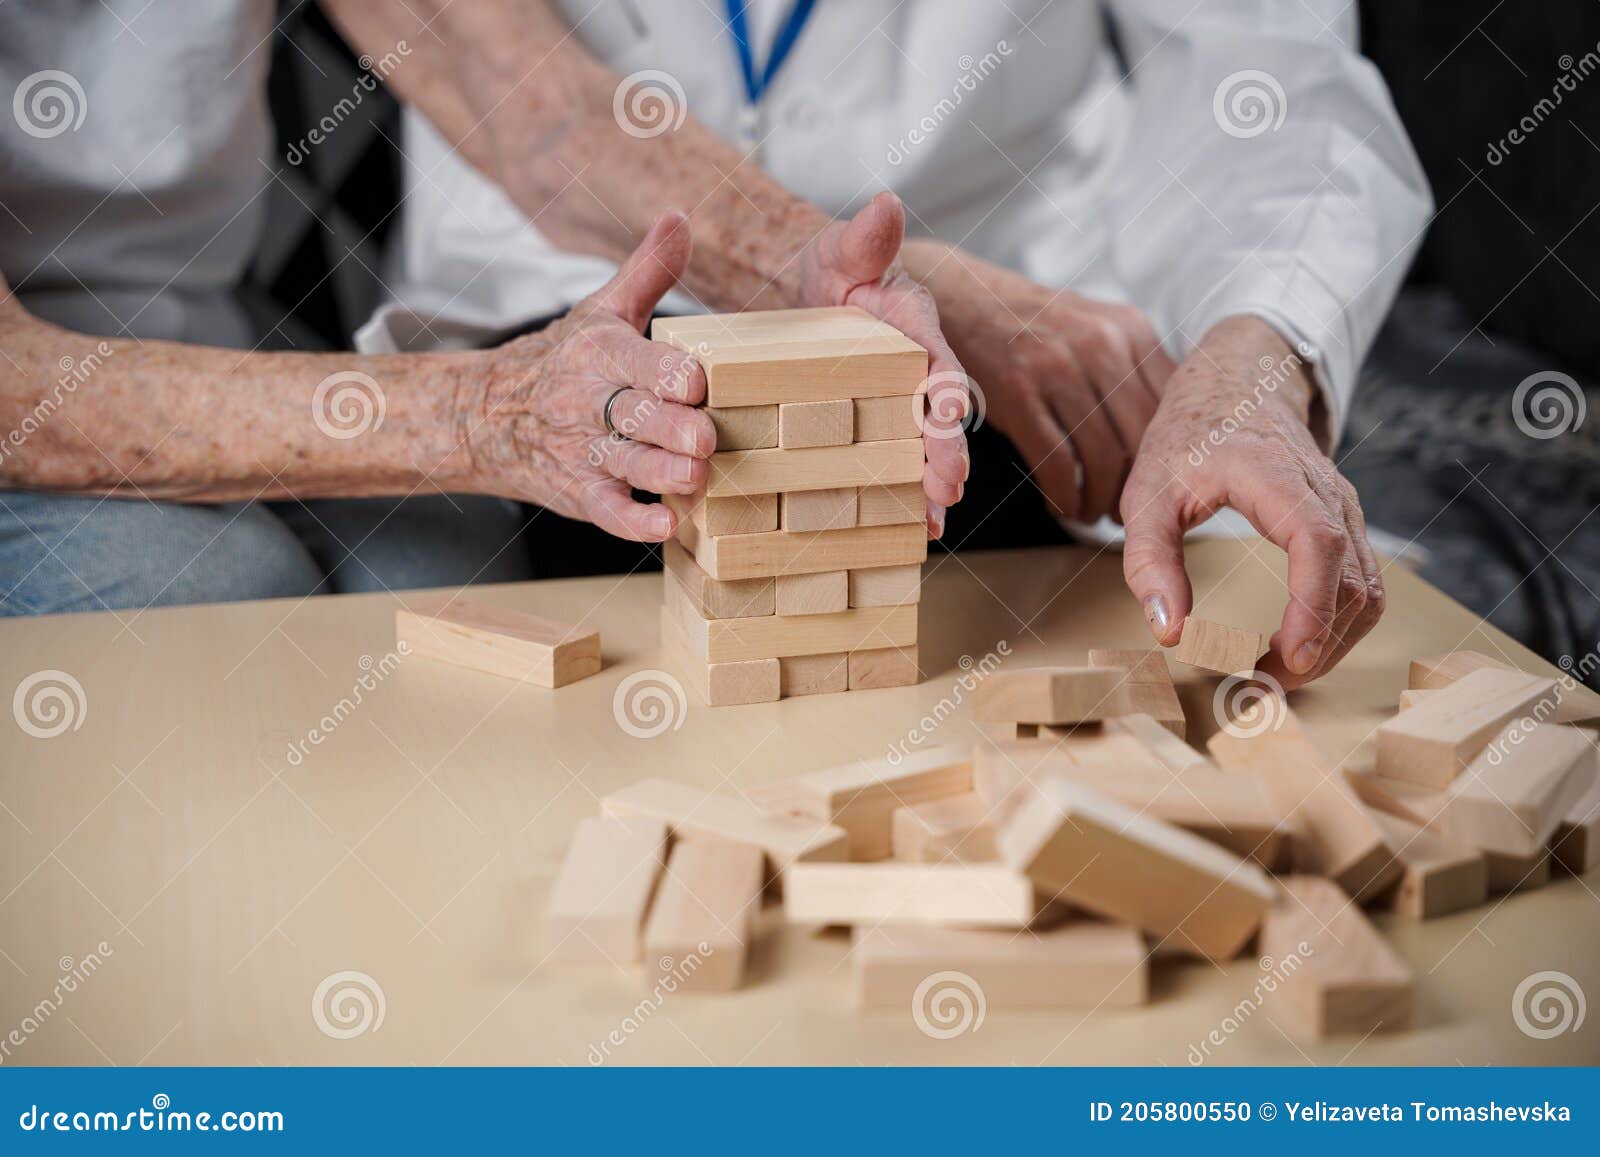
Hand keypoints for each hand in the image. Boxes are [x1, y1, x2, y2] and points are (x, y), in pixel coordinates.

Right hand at [459, 212, 714, 540]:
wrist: (487, 414)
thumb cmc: (564, 359)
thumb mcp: (602, 309)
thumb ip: (648, 269)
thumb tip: (682, 216)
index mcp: (602, 354)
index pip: (640, 360)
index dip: (671, 372)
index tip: (699, 381)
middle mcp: (592, 403)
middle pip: (638, 416)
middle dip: (673, 426)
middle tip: (707, 435)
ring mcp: (587, 451)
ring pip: (628, 463)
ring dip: (663, 473)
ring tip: (696, 476)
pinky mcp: (582, 493)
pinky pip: (609, 511)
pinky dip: (635, 522)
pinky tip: (666, 524)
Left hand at [794, 193, 969, 537]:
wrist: (811, 298)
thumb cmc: (833, 271)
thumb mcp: (842, 251)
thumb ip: (865, 238)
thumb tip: (886, 205)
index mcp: (918, 333)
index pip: (939, 364)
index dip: (947, 394)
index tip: (950, 418)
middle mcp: (918, 376)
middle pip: (939, 419)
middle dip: (946, 454)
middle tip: (948, 489)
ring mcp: (900, 408)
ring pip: (923, 452)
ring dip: (930, 488)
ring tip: (931, 523)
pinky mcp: (879, 431)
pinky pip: (897, 468)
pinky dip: (906, 498)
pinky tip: (912, 530)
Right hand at [903, 242, 1174, 522]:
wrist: (963, 298)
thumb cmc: (1035, 326)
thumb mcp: (1097, 328)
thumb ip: (1134, 369)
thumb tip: (1168, 437)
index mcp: (1132, 330)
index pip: (1170, 411)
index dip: (1164, 459)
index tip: (1153, 486)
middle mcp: (1102, 345)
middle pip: (1140, 440)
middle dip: (1135, 490)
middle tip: (1125, 514)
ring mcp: (1058, 367)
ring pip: (1101, 458)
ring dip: (1098, 501)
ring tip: (1090, 514)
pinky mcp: (1017, 392)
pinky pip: (1056, 464)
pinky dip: (1063, 496)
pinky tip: (1059, 504)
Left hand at [1119, 315, 1383, 689]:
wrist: (1236, 383)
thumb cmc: (1188, 436)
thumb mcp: (1146, 494)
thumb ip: (1149, 561)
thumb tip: (1169, 632)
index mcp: (1276, 475)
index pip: (1318, 543)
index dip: (1313, 605)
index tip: (1292, 657)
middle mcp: (1326, 492)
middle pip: (1353, 581)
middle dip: (1318, 645)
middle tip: (1262, 686)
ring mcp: (1344, 508)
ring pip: (1368, 590)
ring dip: (1332, 643)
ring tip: (1275, 674)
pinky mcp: (1346, 524)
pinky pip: (1362, 583)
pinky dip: (1338, 624)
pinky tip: (1295, 645)